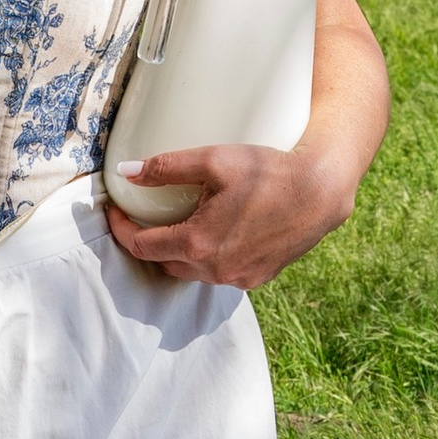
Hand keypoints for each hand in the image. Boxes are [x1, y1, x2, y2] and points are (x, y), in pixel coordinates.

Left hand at [106, 141, 360, 289]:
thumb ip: (166, 167)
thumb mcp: (214, 160)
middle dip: (150, 242)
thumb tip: (127, 173)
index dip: (122, 228)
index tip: (116, 210)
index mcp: (197, 243)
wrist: (321, 191)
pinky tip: (217, 234)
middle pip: (164, 263)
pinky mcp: (258, 278)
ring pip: (193, 271)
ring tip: (181, 223)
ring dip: (180, 252)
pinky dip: (209, 258)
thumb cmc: (269, 171)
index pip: (142, 246)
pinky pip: (221, 273)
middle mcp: (215, 269)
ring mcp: (238, 278)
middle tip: (146, 215)